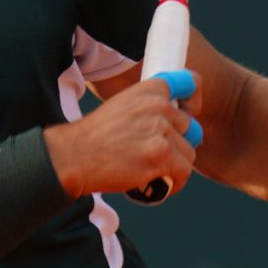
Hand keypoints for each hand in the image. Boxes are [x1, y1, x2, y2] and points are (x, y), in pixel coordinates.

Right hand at [46, 74, 201, 197]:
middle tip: (158, 154)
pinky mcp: (161, 158)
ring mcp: (161, 133)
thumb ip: (147, 108)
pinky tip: (159, 184)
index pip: (191, 83)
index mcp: (150, 90)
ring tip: (155, 172)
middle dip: (178, 142)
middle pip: (190, 127)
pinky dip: (174, 182)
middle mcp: (159, 107)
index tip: (187, 115)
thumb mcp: (121, 106)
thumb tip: (171, 120)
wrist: (74, 156)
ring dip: (175, 165)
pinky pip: (184, 173)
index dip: (193, 102)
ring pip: (188, 152)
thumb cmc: (94, 136)